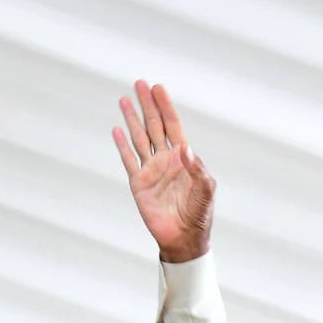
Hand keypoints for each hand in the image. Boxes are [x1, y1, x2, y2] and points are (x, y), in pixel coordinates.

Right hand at [113, 80, 214, 263]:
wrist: (183, 238)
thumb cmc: (199, 214)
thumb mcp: (206, 190)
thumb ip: (197, 168)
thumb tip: (184, 148)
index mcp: (183, 158)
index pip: (172, 125)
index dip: (165, 106)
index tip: (158, 88)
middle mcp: (165, 160)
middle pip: (154, 126)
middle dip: (147, 105)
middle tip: (140, 84)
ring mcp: (151, 171)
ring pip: (139, 138)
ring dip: (132, 119)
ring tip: (125, 99)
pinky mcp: (138, 184)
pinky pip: (129, 160)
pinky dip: (122, 145)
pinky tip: (117, 130)